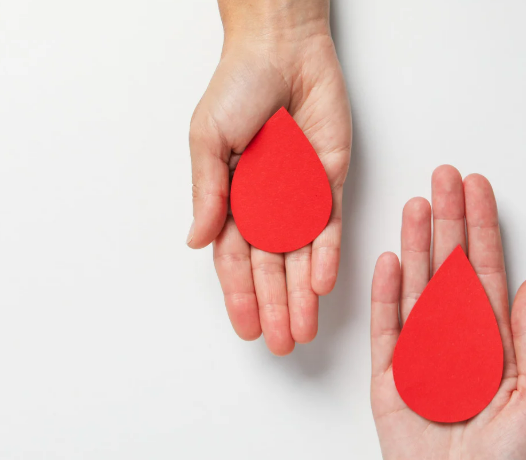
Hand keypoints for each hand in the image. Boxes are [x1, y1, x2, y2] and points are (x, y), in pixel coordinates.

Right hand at [187, 1, 351, 354]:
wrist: (282, 49)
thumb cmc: (238, 86)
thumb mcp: (208, 138)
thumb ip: (207, 190)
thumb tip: (196, 238)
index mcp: (230, 199)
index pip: (233, 259)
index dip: (239, 295)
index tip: (246, 329)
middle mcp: (265, 205)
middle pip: (269, 268)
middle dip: (274, 308)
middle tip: (279, 345)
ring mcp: (299, 197)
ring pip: (300, 257)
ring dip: (301, 296)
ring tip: (302, 331)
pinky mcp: (329, 182)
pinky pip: (328, 226)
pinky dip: (326, 256)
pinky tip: (323, 286)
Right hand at [370, 166, 525, 459]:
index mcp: (495, 342)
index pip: (486, 271)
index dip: (483, 229)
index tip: (479, 190)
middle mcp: (456, 340)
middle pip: (449, 267)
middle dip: (448, 220)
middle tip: (444, 177)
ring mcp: (420, 355)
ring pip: (416, 286)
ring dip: (415, 244)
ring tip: (416, 204)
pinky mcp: (389, 376)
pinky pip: (386, 326)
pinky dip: (385, 292)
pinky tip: (388, 258)